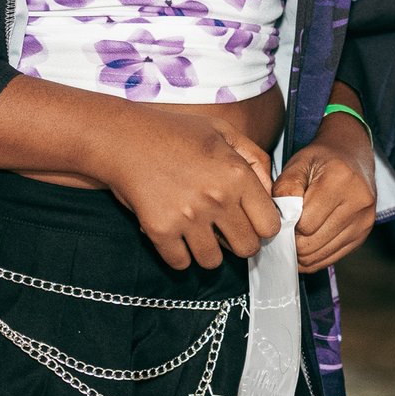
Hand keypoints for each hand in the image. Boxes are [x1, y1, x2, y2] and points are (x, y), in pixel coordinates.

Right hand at [98, 113, 282, 271]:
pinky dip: (179, 255)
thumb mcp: (222, 131)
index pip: (270, 225)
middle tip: (225, 231)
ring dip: (208, 252)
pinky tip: (176, 237)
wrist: (123, 139)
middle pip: (246, 248)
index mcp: (237, 174)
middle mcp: (217, 199)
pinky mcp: (161, 230)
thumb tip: (271, 191)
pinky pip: (180, 263)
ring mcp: (188, 217)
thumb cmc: (174, 132)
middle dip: (238, 243)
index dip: (263, 227)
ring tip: (199, 234)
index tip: (251, 223)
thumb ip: (254, 158)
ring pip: (213, 262)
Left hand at [278, 111, 377, 273]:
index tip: (281, 218)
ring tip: (293, 238)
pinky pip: (333, 258)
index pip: (305, 223)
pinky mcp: (364, 232)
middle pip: (313, 242)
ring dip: (302, 252)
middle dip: (293, 241)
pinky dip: (315, 257)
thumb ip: (286, 189)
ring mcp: (364, 219)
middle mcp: (358, 201)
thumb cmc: (321, 160)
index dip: (287, 225)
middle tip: (283, 231)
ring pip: (321, 254)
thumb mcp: (298, 163)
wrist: (352, 155)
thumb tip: (280, 223)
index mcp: (340, 179)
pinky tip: (305, 247)